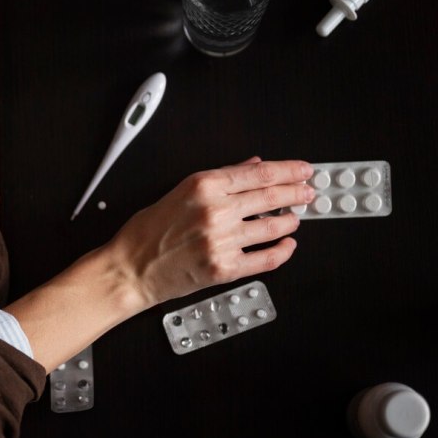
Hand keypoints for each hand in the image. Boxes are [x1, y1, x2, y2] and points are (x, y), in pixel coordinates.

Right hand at [106, 157, 313, 309]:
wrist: (130, 269)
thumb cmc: (147, 233)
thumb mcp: (179, 192)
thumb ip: (220, 179)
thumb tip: (252, 167)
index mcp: (203, 186)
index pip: (260, 173)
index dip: (288, 170)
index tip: (302, 170)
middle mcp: (215, 211)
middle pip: (271, 196)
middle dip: (296, 193)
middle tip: (308, 192)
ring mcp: (222, 241)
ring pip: (273, 227)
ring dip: (290, 222)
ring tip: (294, 219)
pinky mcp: (224, 268)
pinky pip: (266, 259)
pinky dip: (282, 251)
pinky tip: (287, 245)